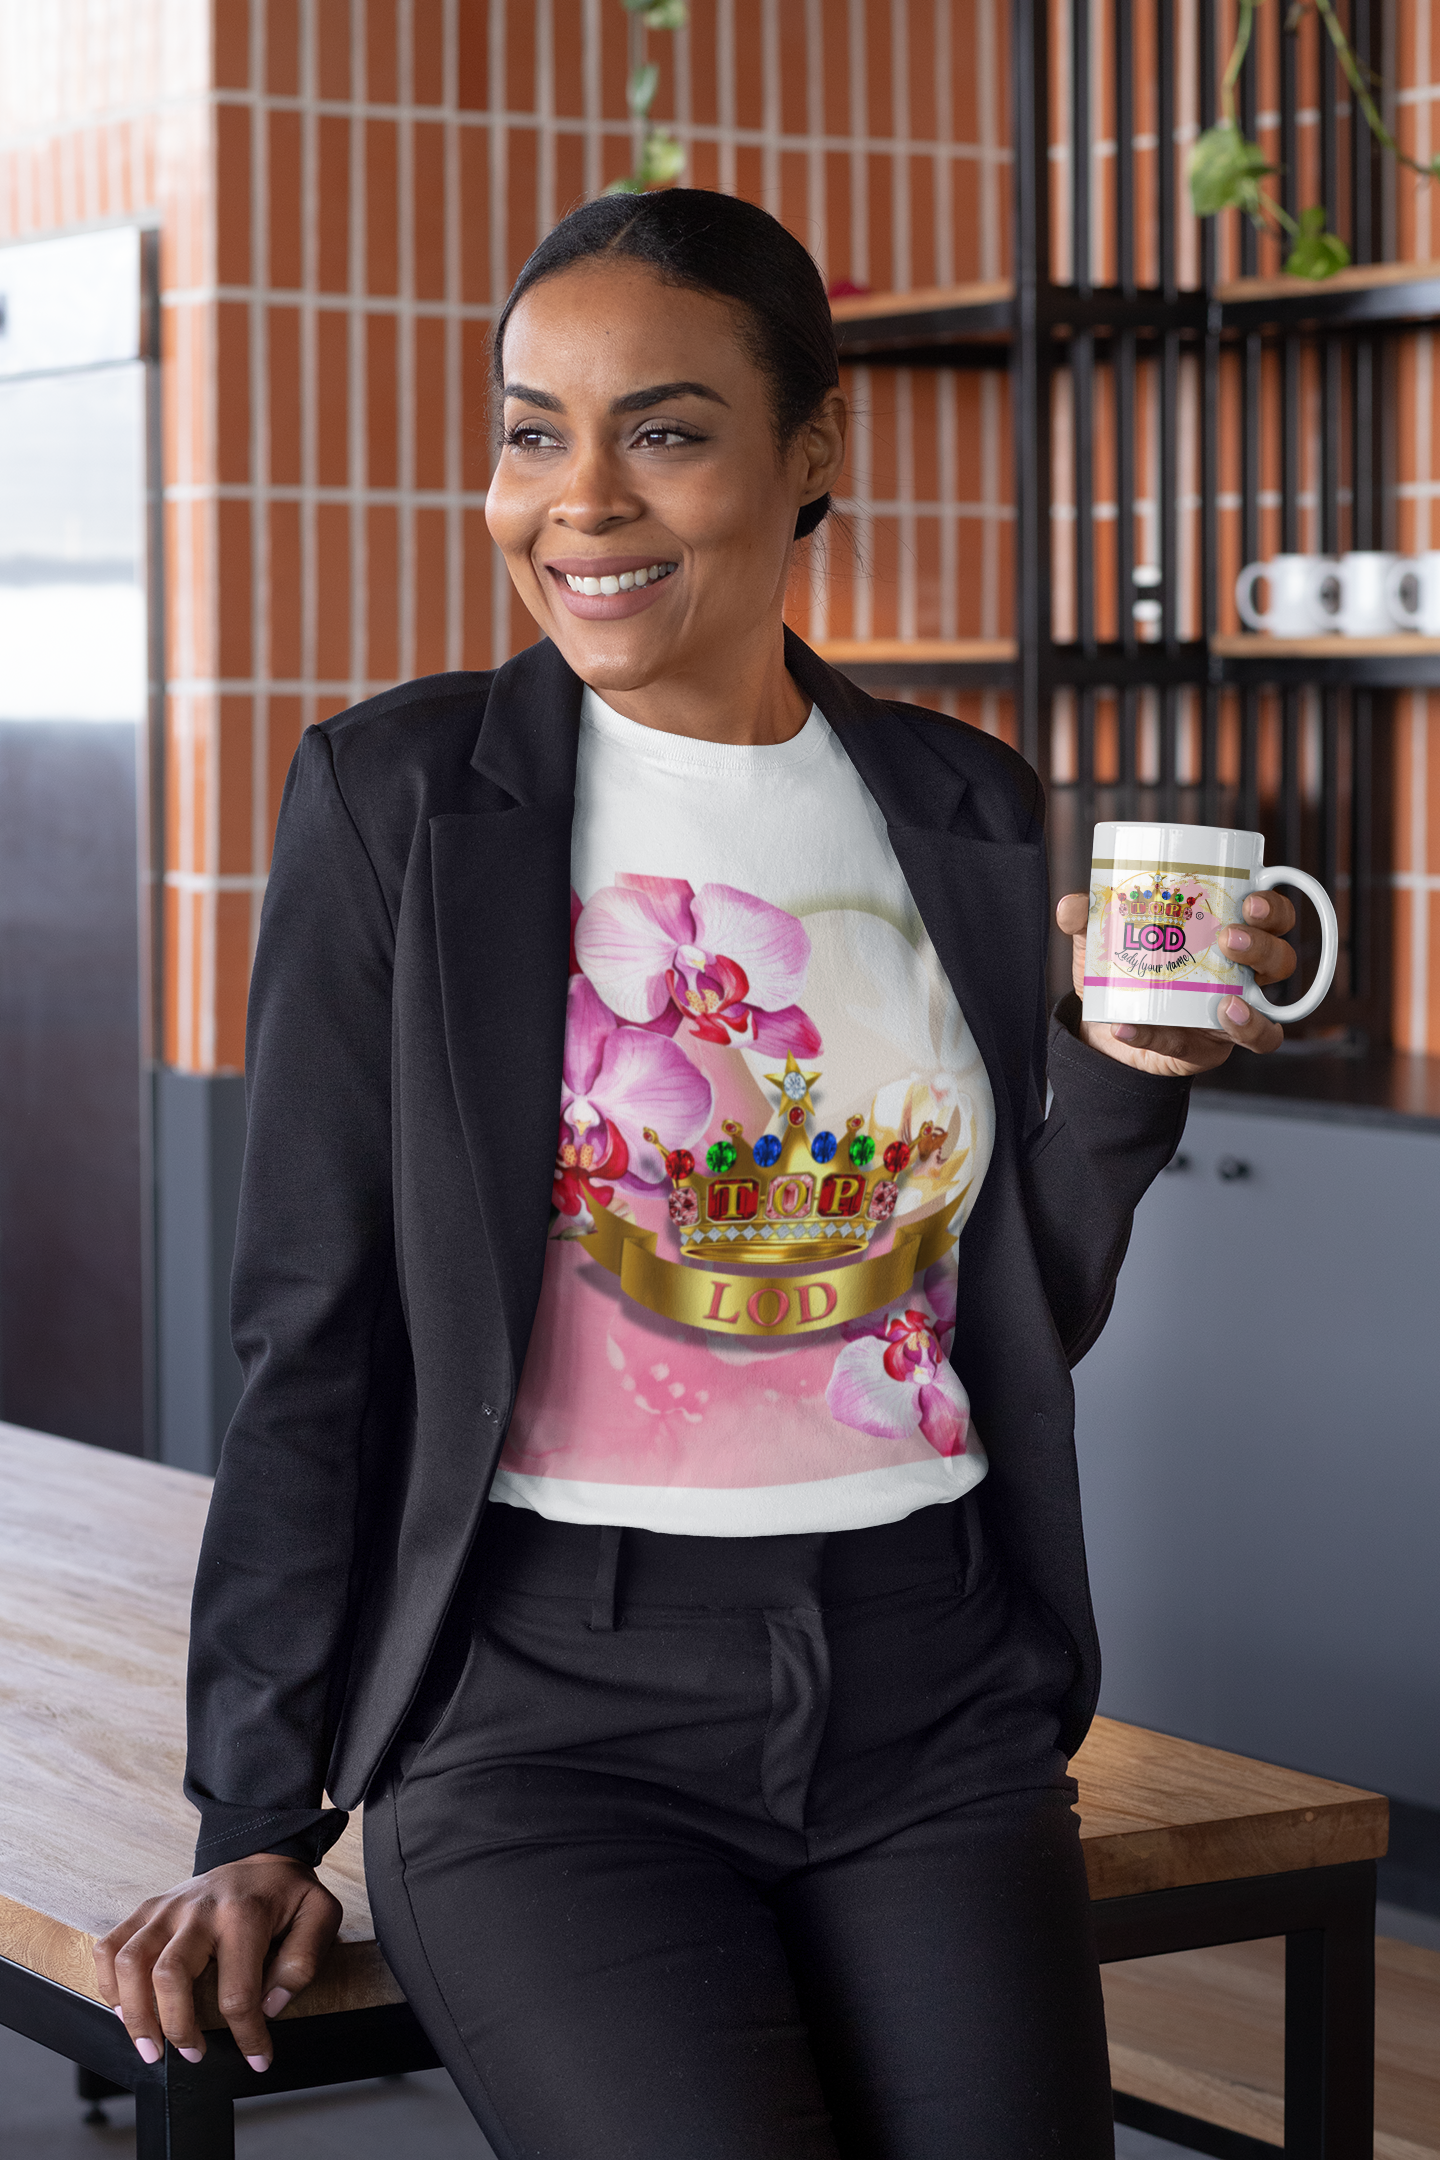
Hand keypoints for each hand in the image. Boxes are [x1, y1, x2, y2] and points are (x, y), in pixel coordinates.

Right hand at [93, 1854, 342, 2072]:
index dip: (247, 2035)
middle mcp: (199, 1909)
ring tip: (150, 2047)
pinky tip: (124, 2008)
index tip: (258, 2059)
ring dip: (134, 2013)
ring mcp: (168, 1907)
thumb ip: (304, 1960)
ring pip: (131, 1961)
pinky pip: (110, 1945)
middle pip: (170, 1975)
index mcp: (244, 1914)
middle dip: (177, 2028)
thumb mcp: (320, 1916)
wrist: (264, 1856)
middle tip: (191, 2055)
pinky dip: (108, 1982)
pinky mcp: (148, 1908)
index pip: (238, 1991)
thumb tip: (270, 2006)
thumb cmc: (289, 1895)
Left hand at [1055, 889, 1297, 1078]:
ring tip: (1224, 1002)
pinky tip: (1133, 1028)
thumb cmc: (1123, 969)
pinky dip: (1164, 1041)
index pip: (1273, 917)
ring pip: (1268, 1015)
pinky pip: (1202, 1053)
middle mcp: (1242, 975)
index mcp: (1228, 933)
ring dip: (1251, 1010)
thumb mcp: (1103, 939)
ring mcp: (1232, 1014)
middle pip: (1281, 959)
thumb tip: (1072, 905)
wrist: (1104, 1024)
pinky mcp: (1206, 1049)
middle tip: (1229, 939)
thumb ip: (1088, 918)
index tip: (1252, 901)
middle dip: (1263, 947)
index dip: (1273, 908)